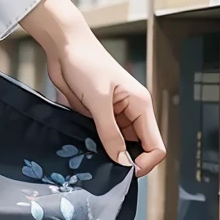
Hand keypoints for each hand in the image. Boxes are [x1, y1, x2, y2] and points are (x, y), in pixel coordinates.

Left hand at [21, 0, 165, 175]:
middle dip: (124, 162)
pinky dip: (95, 146)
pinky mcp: (96, 116)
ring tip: (91, 161)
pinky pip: (101, 138)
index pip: (156, 145)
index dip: (145, 163)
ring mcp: (113, 115)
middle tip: (104, 170)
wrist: (63, 46)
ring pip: (118, 146)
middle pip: (138, 149)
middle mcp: (131, 113)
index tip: (125, 174)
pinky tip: (82, 150)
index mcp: (141, 106)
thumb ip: (110, 132)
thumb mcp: (99, 100)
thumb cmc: (86, 63)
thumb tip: (122, 162)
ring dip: (107, 155)